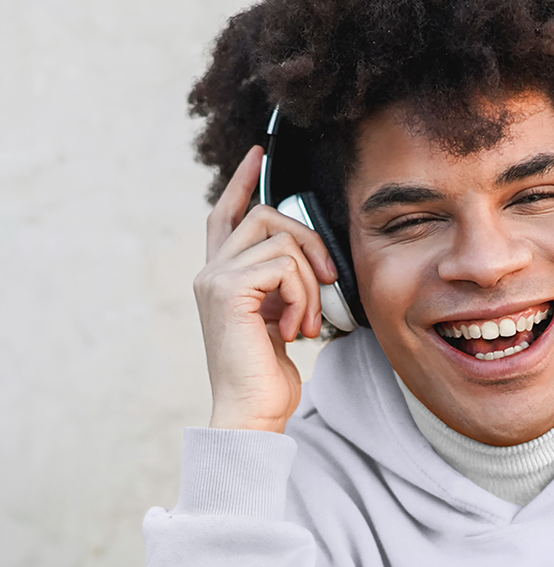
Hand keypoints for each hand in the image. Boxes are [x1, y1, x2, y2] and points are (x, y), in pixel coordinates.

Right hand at [194, 146, 338, 431]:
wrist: (252, 413)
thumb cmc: (269, 378)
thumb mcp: (283, 320)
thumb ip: (285, 286)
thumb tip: (314, 261)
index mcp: (222, 277)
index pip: (227, 215)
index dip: (241, 181)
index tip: (258, 153)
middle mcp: (210, 272)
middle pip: (265, 215)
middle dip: (308, 241)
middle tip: (330, 281)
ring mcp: (215, 278)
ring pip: (281, 240)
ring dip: (311, 281)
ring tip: (308, 323)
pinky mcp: (228, 290)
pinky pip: (284, 266)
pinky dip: (304, 297)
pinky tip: (298, 330)